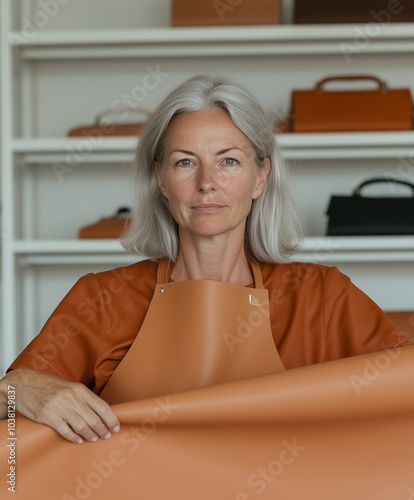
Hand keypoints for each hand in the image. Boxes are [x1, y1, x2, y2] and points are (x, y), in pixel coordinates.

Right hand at [0, 369, 119, 443]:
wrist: (24, 384)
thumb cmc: (49, 386)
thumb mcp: (69, 387)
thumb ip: (83, 398)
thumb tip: (100, 412)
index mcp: (79, 389)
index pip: (101, 406)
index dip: (111, 418)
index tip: (116, 426)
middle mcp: (70, 397)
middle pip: (93, 418)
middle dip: (103, 429)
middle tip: (107, 435)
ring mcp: (59, 407)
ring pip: (81, 426)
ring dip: (90, 435)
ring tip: (95, 439)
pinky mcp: (47, 416)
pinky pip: (65, 430)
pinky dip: (73, 437)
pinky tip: (78, 440)